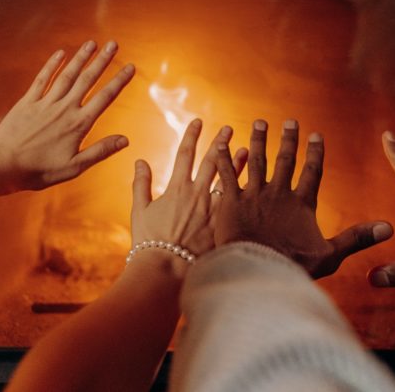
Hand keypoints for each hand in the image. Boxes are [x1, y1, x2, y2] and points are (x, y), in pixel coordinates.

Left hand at [0, 40, 134, 192]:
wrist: (3, 165)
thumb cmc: (40, 170)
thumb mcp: (75, 167)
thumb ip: (100, 151)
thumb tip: (125, 140)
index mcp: (79, 124)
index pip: (105, 97)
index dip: (119, 80)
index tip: (131, 67)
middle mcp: (64, 109)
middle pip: (87, 79)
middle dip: (102, 60)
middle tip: (114, 44)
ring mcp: (45, 103)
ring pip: (67, 75)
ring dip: (81, 58)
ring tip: (92, 43)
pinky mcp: (27, 102)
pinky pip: (42, 79)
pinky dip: (52, 65)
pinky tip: (60, 53)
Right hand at [131, 120, 244, 275]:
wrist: (166, 271)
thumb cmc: (149, 244)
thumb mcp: (140, 211)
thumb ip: (140, 184)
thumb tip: (139, 161)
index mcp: (176, 188)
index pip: (185, 153)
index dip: (192, 135)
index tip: (199, 121)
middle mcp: (197, 194)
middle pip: (212, 161)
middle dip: (220, 142)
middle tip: (230, 128)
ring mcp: (213, 209)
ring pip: (230, 180)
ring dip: (238, 163)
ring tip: (247, 150)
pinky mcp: (224, 225)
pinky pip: (238, 204)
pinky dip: (246, 192)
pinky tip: (255, 185)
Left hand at [213, 119, 392, 278]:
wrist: (257, 271)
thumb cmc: (293, 266)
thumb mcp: (330, 255)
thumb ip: (357, 238)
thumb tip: (390, 228)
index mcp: (302, 204)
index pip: (312, 172)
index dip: (315, 153)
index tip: (316, 135)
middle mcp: (278, 193)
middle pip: (285, 160)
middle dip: (288, 139)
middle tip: (289, 121)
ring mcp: (254, 195)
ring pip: (257, 160)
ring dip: (259, 140)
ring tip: (259, 123)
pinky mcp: (231, 201)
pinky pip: (227, 174)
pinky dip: (224, 157)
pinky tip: (221, 142)